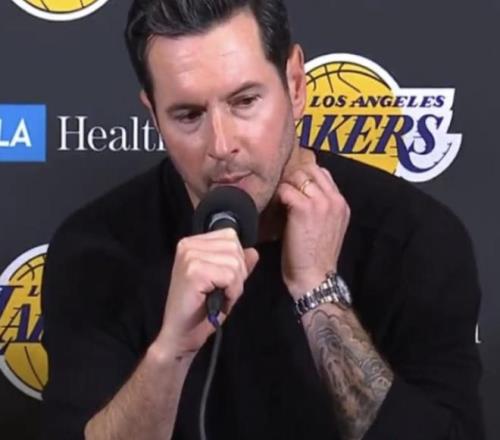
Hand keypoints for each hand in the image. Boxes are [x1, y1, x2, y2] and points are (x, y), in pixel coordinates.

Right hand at [155, 228, 258, 357]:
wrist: (181, 334)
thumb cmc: (200, 310)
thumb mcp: (225, 283)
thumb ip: (238, 265)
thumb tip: (253, 251)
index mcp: (192, 243)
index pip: (230, 236)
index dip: (236, 260)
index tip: (222, 280)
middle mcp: (188, 245)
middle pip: (234, 248)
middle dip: (237, 274)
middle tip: (222, 292)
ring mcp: (189, 257)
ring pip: (234, 262)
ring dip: (234, 285)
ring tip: (219, 297)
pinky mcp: (194, 272)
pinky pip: (230, 276)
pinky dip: (231, 292)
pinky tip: (217, 301)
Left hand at [277, 159, 349, 299]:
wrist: (315, 277)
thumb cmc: (316, 257)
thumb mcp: (327, 227)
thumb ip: (321, 207)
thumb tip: (302, 192)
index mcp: (341, 204)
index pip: (323, 173)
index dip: (305, 176)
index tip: (293, 186)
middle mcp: (334, 199)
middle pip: (310, 169)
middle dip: (293, 176)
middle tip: (282, 189)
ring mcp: (320, 202)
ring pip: (297, 176)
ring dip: (284, 186)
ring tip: (278, 199)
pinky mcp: (304, 208)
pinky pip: (285, 190)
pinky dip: (278, 197)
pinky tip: (275, 208)